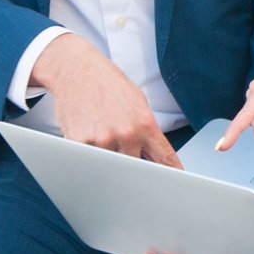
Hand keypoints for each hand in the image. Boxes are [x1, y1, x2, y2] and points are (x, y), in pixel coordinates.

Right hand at [31, 33, 179, 167]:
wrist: (77, 71)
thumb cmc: (108, 85)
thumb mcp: (137, 102)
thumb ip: (146, 129)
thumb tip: (153, 154)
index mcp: (145, 123)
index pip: (164, 156)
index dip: (173, 172)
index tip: (176, 182)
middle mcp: (126, 134)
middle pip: (137, 168)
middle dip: (135, 166)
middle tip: (127, 157)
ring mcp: (102, 141)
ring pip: (111, 167)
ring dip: (109, 161)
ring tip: (102, 137)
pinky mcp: (79, 143)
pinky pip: (88, 162)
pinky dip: (89, 157)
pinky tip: (87, 137)